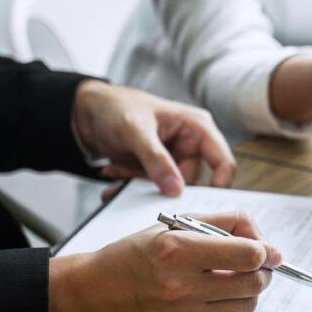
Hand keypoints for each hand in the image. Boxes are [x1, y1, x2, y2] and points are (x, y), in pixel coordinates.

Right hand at [48, 212, 280, 311]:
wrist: (91, 298)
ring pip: (246, 306)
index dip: (265, 251)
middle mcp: (180, 287)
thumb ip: (222, 223)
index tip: (265, 250)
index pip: (247, 255)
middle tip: (254, 264)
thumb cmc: (132, 257)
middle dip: (262, 271)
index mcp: (176, 251)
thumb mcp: (172, 226)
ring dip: (247, 291)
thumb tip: (267, 244)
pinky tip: (211, 296)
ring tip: (230, 279)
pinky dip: (228, 308)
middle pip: (253, 283)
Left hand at [72, 80, 235, 195]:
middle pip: (191, 181)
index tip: (202, 204)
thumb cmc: (116, 108)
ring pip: (168, 188)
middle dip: (161, 184)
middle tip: (134, 180)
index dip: (219, 184)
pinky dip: (131, 185)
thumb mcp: (135, 131)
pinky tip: (114, 172)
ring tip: (116, 170)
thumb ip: (156, 159)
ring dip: (140, 184)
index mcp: (198, 129)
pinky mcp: (157, 170)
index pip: (223, 161)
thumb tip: (176, 189)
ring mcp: (174, 159)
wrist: (88, 111)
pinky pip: (151, 188)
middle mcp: (190, 145)